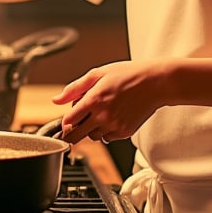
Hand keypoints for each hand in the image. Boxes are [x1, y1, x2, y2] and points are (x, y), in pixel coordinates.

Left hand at [51, 59, 168, 144]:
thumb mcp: (98, 74)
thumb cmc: (128, 74)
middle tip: (77, 125)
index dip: (66, 121)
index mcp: (93, 100)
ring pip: (92, 138)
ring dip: (92, 129)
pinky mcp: (124, 132)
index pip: (68, 121)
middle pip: (76, 136)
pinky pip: (107, 138)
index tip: (68, 120)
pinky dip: (106, 131)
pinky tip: (113, 117)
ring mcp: (114, 126)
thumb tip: (56, 100)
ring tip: (101, 113)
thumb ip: (74, 89)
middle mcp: (102, 116)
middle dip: (73, 132)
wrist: (155, 83)